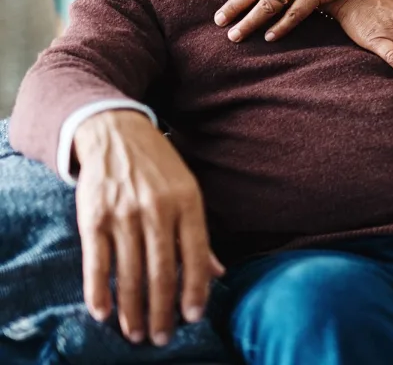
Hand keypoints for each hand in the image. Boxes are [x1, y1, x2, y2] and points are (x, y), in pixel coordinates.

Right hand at [73, 110, 224, 346]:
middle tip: (162, 338)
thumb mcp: (188, 190)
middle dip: (162, 310)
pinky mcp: (93, 217)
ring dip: (132, 310)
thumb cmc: (158, 167)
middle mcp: (157, 208)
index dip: (195, 290)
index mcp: (187, 201)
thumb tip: (219, 274)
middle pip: (161, 271)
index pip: (196, 254)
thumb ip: (199, 234)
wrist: (116, 133)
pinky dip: (99, 291)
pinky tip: (103, 313)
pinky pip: (97, 262)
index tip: (194, 317)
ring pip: (129, 273)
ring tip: (136, 333)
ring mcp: (124, 213)